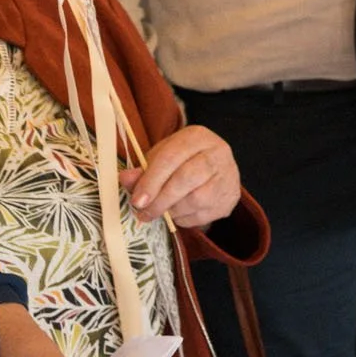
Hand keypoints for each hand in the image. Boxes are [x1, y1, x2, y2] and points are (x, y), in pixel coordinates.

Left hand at [121, 125, 239, 227]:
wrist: (216, 168)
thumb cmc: (183, 160)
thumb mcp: (161, 157)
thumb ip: (143, 169)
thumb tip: (124, 179)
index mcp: (197, 137)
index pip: (171, 158)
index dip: (151, 180)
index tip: (137, 200)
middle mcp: (217, 153)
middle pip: (186, 179)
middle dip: (161, 200)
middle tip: (144, 213)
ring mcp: (228, 176)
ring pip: (196, 200)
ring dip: (172, 210)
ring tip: (162, 211)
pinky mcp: (231, 198)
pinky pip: (203, 215)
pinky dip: (185, 218)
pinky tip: (179, 212)